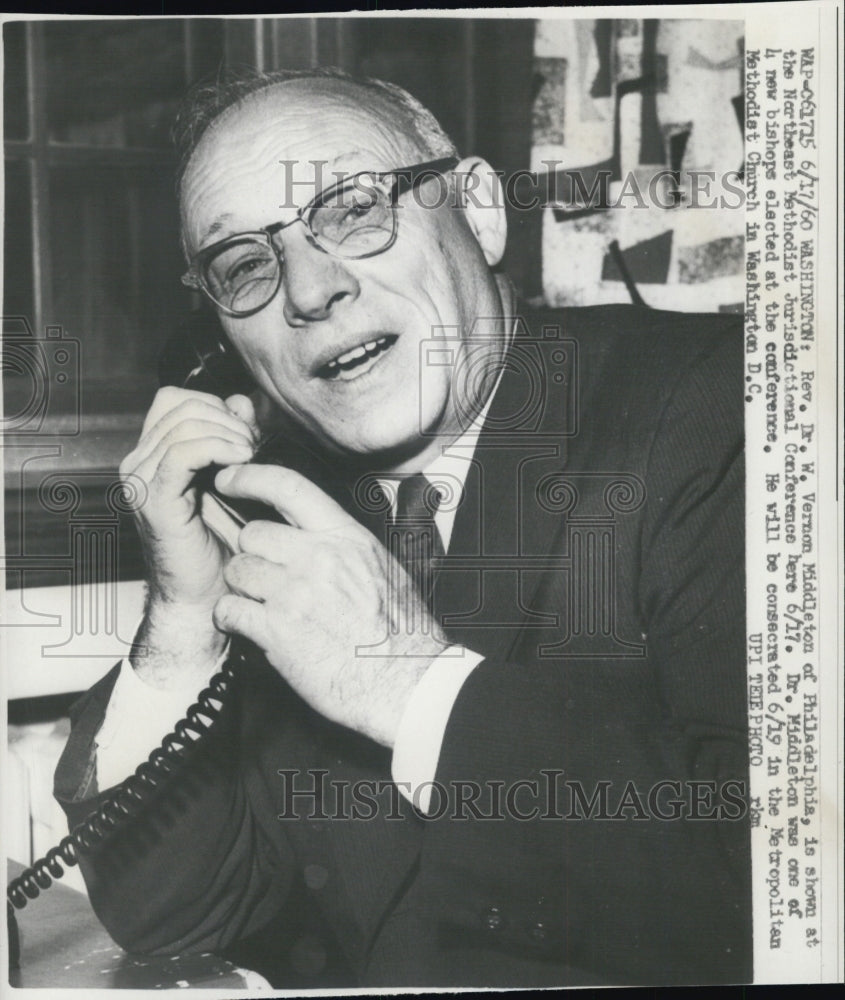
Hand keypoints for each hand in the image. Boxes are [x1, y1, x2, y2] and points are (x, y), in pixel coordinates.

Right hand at [119, 387, 257, 685]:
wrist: (204, 598)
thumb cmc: (222, 544)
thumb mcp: (234, 478)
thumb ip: (234, 436)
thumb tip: (241, 400)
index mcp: (152, 454)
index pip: (176, 399)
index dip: (215, 404)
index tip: (247, 432)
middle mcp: (138, 462)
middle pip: (180, 406)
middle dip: (225, 417)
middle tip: (254, 444)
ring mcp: (140, 480)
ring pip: (182, 424)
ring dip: (227, 431)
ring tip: (252, 454)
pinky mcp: (153, 499)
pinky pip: (182, 453)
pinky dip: (218, 447)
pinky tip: (243, 459)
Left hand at [212, 464, 447, 746]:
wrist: (406, 682)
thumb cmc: (403, 633)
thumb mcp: (385, 571)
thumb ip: (349, 548)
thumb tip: (328, 537)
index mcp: (346, 538)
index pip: (289, 487)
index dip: (250, 476)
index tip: (228, 477)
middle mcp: (318, 558)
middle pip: (253, 534)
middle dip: (251, 555)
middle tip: (264, 577)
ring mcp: (295, 593)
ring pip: (237, 570)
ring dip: (241, 588)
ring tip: (259, 606)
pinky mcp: (278, 631)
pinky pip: (229, 610)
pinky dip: (230, 619)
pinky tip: (245, 627)